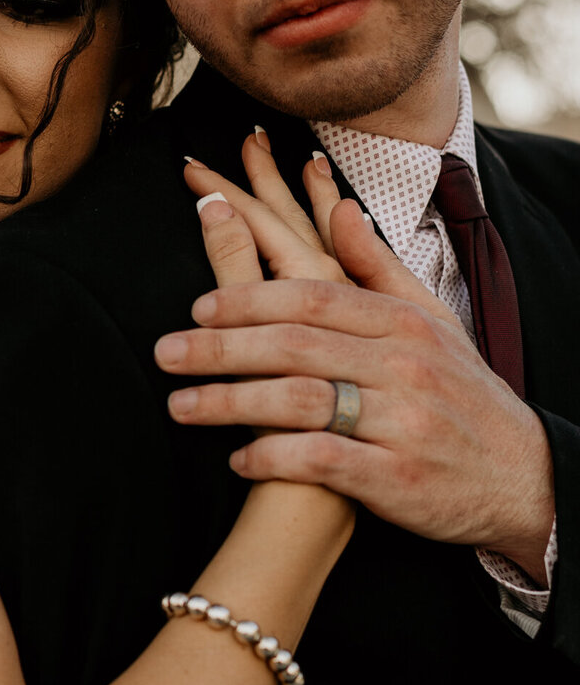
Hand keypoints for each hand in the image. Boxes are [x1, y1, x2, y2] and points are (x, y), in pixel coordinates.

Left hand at [162, 138, 553, 578]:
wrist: (519, 477)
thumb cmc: (460, 393)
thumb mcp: (430, 321)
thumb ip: (376, 266)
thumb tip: (337, 207)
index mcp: (401, 322)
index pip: (312, 295)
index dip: (249, 297)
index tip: (198, 306)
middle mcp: (401, 365)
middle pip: (294, 343)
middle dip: (221, 346)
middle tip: (164, 352)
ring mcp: (399, 421)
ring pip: (299, 400)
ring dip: (230, 403)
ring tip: (180, 406)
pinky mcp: (394, 477)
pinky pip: (320, 461)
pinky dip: (271, 458)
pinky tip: (236, 459)